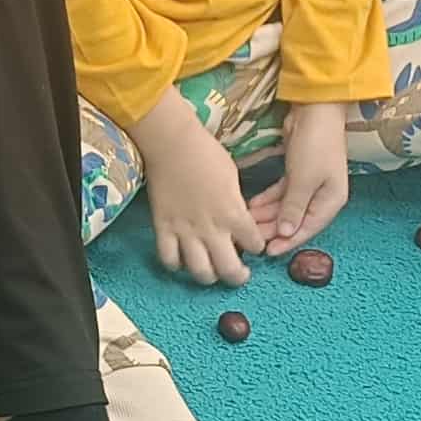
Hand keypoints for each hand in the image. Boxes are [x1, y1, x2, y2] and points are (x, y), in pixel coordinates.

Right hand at [138, 112, 261, 286]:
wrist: (172, 143)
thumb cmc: (207, 154)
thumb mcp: (233, 179)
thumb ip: (236, 205)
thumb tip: (236, 221)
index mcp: (234, 214)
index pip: (254, 245)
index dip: (257, 247)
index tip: (254, 245)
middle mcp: (211, 228)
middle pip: (228, 269)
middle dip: (237, 277)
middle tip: (239, 273)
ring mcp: (185, 231)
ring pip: (199, 271)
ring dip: (209, 277)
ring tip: (212, 273)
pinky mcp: (163, 228)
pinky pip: (169, 259)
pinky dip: (176, 264)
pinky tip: (182, 260)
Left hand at [246, 102, 349, 256]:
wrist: (315, 110)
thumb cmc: (315, 146)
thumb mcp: (304, 180)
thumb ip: (293, 208)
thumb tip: (285, 233)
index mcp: (331, 201)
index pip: (307, 229)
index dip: (287, 242)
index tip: (267, 252)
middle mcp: (322, 196)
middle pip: (294, 220)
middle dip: (272, 229)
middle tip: (250, 238)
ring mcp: (309, 184)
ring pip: (285, 207)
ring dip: (267, 215)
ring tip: (246, 222)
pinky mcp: (297, 172)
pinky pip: (281, 193)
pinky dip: (268, 199)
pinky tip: (252, 206)